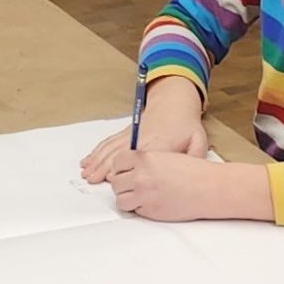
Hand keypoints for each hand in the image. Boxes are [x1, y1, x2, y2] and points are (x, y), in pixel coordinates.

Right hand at [83, 79, 208, 178]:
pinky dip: (97, 152)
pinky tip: (88, 161)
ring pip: (110, 149)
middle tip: (92, 179)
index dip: (126, 169)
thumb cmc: (186, 125)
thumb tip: (190, 172)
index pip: (140, 158)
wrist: (175, 104)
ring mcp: (131, 135)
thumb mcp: (198, 140)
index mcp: (159, 143)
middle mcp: (141, 138)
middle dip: (104, 167)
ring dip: (97, 161)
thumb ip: (195, 157)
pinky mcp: (125, 133)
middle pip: (119, 154)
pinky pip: (108, 143)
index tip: (113, 179)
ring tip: (86, 173)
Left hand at [99, 150, 271, 222]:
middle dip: (123, 185)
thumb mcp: (166, 157)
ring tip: (142, 196)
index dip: (120, 168)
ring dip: (128, 198)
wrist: (210, 187)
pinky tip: (152, 203)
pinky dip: (139, 208)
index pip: (118, 162)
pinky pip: (134, 210)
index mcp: (145, 158)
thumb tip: (129, 170)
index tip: (125, 172)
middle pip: (116, 182)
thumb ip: (146, 162)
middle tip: (136, 186)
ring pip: (120, 199)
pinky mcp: (150, 210)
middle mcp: (141, 175)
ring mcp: (144, 194)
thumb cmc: (194, 172)